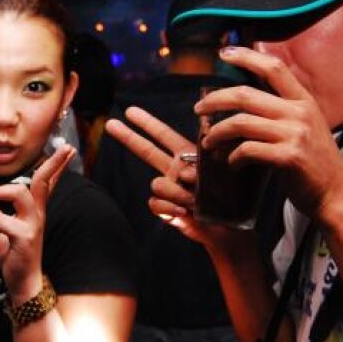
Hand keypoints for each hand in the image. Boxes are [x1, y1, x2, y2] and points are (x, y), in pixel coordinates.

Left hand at [0, 144, 75, 301]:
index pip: (47, 184)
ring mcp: (33, 225)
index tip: (69, 149)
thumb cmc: (15, 257)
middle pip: (42, 181)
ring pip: (19, 193)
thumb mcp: (4, 231)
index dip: (56, 166)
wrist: (23, 284)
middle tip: (67, 147)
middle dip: (53, 163)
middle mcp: (37, 215)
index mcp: (36, 212)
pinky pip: (0, 221)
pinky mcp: (24, 237)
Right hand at [103, 109, 219, 246]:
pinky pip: (155, 203)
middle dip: (129, 137)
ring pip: (157, 184)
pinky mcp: (165, 209)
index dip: (147, 123)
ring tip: (193, 201)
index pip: (164, 136)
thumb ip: (200, 169)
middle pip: (147, 150)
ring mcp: (169, 190)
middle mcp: (175, 170)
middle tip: (111, 123)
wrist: (229, 230)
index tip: (131, 111)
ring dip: (175, 192)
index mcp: (188, 157)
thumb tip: (182, 172)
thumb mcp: (220, 176)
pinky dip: (168, 208)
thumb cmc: (231, 201)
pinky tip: (182, 213)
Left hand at [198, 46, 342, 219]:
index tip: (224, 52)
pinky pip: (247, 150)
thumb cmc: (312, 164)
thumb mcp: (303, 128)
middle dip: (215, 100)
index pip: (274, 68)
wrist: (335, 194)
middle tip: (198, 109)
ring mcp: (295, 134)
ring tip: (209, 143)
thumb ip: (279, 113)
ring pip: (240, 123)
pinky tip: (231, 164)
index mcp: (303, 101)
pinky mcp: (288, 156)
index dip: (247, 56)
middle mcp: (300, 112)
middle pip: (245, 94)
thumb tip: (239, 105)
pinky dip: (232, 157)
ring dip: (217, 133)